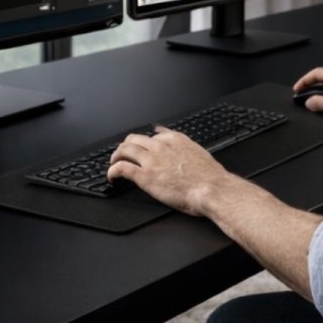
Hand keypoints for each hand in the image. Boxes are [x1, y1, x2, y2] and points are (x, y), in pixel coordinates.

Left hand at [107, 127, 231, 215]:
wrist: (211, 189)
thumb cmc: (208, 176)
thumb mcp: (196, 150)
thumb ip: (180, 142)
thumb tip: (167, 133)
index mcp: (173, 139)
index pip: (150, 136)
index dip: (142, 144)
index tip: (140, 150)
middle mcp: (160, 146)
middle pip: (133, 139)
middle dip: (125, 147)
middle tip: (122, 155)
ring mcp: (151, 160)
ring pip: (124, 150)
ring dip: (116, 156)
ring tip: (113, 164)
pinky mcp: (144, 176)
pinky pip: (121, 168)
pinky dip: (112, 171)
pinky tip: (112, 177)